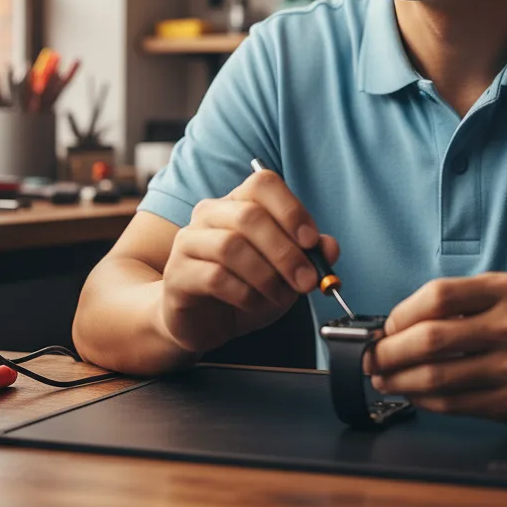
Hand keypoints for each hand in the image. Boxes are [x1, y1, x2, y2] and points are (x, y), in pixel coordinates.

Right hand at [158, 169, 338, 355]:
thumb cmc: (244, 289)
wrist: (201, 323)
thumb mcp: (285, 273)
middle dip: (285, 252)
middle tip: (306, 281)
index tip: (312, 242)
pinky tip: (254, 304)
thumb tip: (329, 246)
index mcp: (238, 202)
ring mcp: (189, 241)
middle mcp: (210, 213)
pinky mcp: (177, 274)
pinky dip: (245, 294)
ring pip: (231, 246)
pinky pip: (215, 277)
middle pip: (250, 216)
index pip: (263, 183)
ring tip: (280, 297)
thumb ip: (308, 255)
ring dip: (266, 276)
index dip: (291, 210)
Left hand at [367, 272, 506, 424]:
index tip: (385, 327)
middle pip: (430, 339)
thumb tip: (398, 325)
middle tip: (371, 357)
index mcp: (504, 291)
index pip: (437, 296)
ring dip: (399, 380)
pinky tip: (413, 394)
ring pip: (437, 377)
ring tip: (383, 378)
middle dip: (389, 351)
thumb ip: (459, 302)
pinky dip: (424, 400)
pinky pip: (455, 404)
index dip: (401, 313)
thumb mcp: (505, 293)